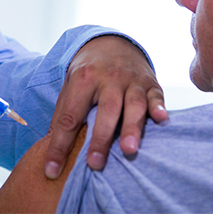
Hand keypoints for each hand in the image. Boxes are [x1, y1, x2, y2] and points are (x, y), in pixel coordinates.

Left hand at [44, 36, 166, 177]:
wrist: (112, 43)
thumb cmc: (88, 72)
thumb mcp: (70, 85)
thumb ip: (63, 115)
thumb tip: (51, 153)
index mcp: (84, 78)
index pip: (71, 115)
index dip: (60, 144)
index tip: (52, 171)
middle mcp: (109, 76)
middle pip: (106, 108)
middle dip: (101, 137)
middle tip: (95, 164)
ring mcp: (132, 79)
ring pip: (134, 103)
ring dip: (131, 126)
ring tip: (128, 149)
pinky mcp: (150, 82)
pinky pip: (156, 95)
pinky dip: (159, 107)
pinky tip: (161, 119)